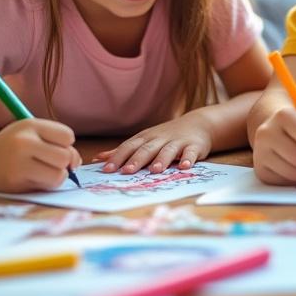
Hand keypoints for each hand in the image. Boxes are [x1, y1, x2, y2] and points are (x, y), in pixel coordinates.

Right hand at [0, 118, 81, 192]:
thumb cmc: (16, 145)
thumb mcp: (35, 134)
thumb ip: (60, 144)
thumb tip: (75, 164)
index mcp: (30, 126)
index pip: (67, 136)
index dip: (65, 143)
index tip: (52, 145)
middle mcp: (23, 143)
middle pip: (65, 157)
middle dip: (63, 162)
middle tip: (48, 161)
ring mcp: (18, 164)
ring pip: (59, 176)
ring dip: (56, 176)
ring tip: (43, 171)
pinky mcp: (15, 183)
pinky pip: (46, 187)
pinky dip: (45, 184)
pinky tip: (33, 178)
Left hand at [95, 114, 214, 173]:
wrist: (198, 124)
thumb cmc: (166, 136)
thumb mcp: (144, 140)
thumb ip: (122, 151)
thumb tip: (97, 159)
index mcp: (145, 138)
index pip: (129, 147)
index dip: (118, 157)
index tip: (107, 169)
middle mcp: (160, 139)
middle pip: (147, 149)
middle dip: (137, 160)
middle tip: (127, 171)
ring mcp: (177, 142)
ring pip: (168, 150)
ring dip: (161, 159)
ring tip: (155, 170)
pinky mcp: (194, 146)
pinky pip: (190, 152)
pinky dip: (188, 159)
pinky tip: (185, 167)